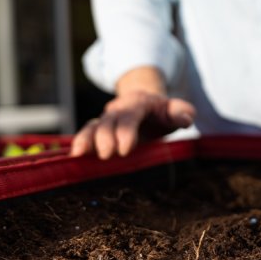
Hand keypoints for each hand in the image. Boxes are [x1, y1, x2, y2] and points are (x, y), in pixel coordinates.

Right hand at [71, 91, 195, 158]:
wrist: (146, 102)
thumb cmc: (163, 112)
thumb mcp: (176, 109)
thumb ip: (182, 112)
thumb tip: (186, 119)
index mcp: (138, 103)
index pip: (130, 116)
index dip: (126, 131)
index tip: (126, 149)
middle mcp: (119, 109)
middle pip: (108, 121)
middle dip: (106, 138)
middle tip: (108, 155)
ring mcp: (107, 118)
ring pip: (92, 126)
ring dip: (86, 139)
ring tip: (79, 154)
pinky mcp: (99, 128)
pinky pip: (87, 133)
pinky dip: (80, 143)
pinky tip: (74, 156)